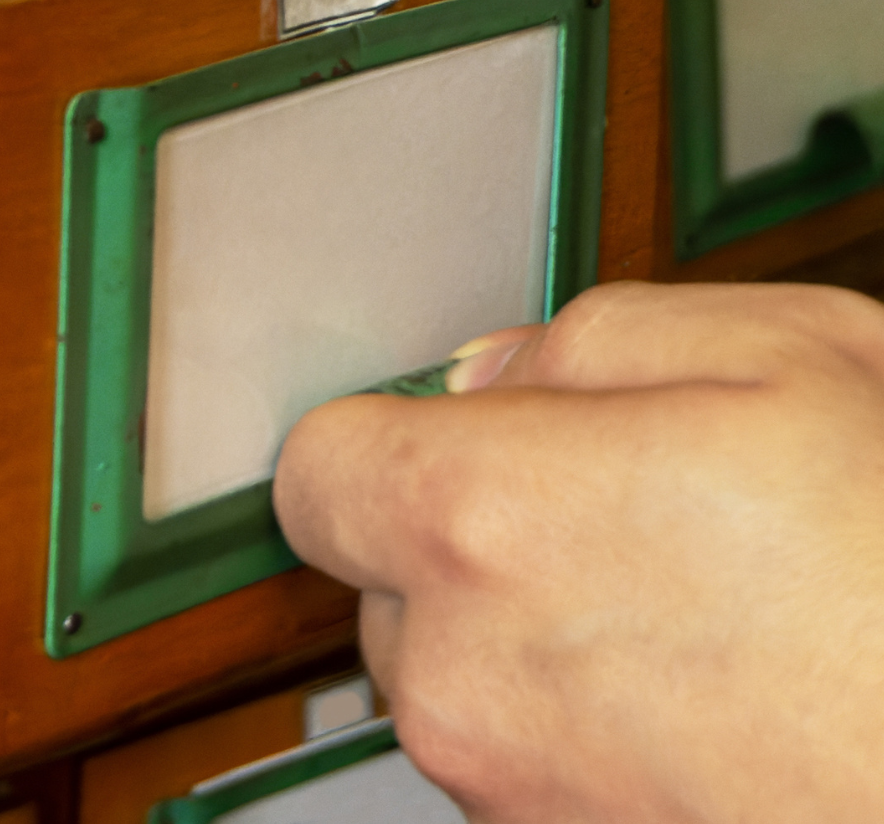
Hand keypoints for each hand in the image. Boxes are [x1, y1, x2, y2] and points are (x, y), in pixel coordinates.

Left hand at [276, 281, 883, 821]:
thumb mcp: (797, 358)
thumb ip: (601, 338)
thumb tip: (509, 370)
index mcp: (480, 518)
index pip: (319, 469)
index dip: (400, 438)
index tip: (478, 433)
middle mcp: (461, 673)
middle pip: (391, 581)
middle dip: (481, 538)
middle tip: (643, 519)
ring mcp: (512, 794)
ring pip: (466, 682)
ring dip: (545, 642)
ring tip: (720, 622)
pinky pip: (535, 769)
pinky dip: (599, 736)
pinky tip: (730, 707)